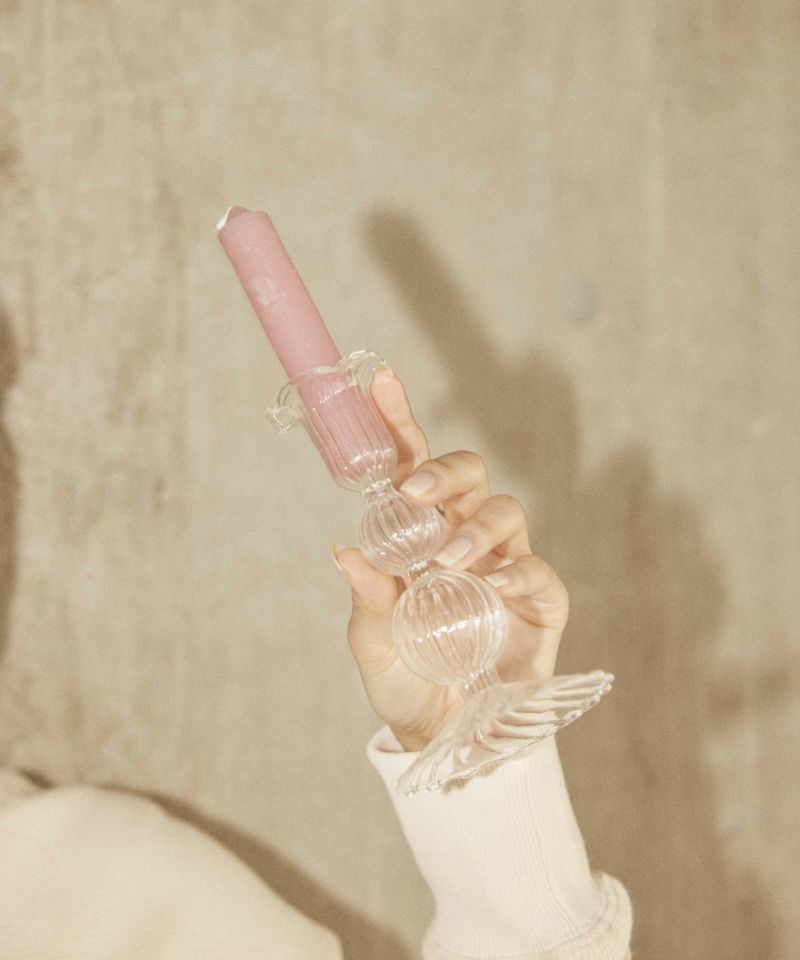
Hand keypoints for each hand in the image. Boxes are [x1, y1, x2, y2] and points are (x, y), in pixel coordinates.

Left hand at [333, 366, 568, 751]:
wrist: (445, 736)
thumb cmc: (405, 679)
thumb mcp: (372, 643)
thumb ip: (365, 599)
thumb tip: (344, 550)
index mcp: (417, 538)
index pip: (410, 469)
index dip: (399, 425)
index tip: (379, 382)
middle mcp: (462, 541)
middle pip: (467, 475)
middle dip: (444, 471)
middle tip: (417, 494)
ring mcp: (503, 567)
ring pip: (505, 511)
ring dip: (475, 528)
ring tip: (447, 562)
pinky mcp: (540, 602)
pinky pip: (539, 570)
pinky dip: (521, 571)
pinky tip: (499, 586)